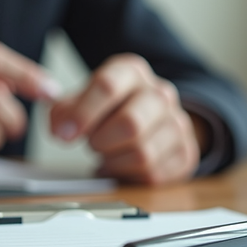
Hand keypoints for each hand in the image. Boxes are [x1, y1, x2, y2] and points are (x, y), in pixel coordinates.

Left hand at [49, 54, 204, 184]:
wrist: (151, 119)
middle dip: (101, 141)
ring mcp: (177, 122)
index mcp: (132, 72)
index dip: (82, 114)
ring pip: (142, 153)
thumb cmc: (111, 109)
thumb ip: (64, 112)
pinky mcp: (185, 151)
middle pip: (130, 123)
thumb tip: (61, 129)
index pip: (107, 86)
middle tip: (91, 144)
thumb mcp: (82, 101)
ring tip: (107, 154)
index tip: (64, 134)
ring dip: (114, 161)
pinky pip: (153, 173)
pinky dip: (129, 175)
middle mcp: (160, 93)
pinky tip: (122, 165)